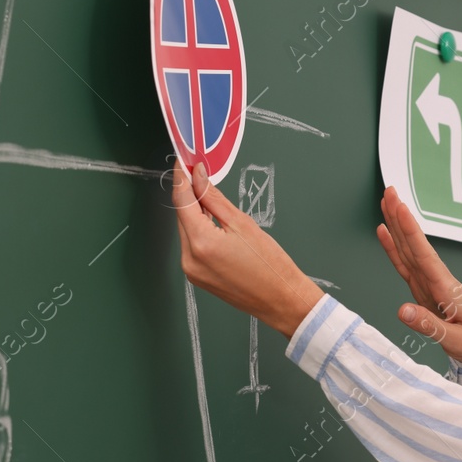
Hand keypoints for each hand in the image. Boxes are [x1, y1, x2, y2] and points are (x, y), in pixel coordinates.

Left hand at [172, 161, 325, 338]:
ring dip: (194, 212)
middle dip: (188, 194)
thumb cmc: (270, 265)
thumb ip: (214, 198)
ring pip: (186, 230)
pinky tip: (212, 222)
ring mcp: (191, 271)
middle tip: (198, 173)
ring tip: (209, 197)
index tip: (184, 162)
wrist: (281, 300)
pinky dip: (199, 230)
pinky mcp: (197, 277)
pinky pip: (191, 246)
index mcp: (201, 243)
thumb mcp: (243, 223)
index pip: (181, 201)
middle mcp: (190, 259)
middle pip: (181, 216)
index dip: (181, 178)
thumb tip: (198, 176)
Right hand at [376, 187, 461, 366]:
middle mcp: (439, 283)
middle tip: (389, 192)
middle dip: (401, 219)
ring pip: (410, 251)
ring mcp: (432, 286)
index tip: (400, 208)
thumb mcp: (459, 342)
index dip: (411, 233)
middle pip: (415, 246)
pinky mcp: (427, 292)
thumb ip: (430, 326)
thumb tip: (402, 311)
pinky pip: (408, 267)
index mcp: (448, 292)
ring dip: (397, 227)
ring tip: (386, 203)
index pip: (425, 257)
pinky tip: (386, 235)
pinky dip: (395, 250)